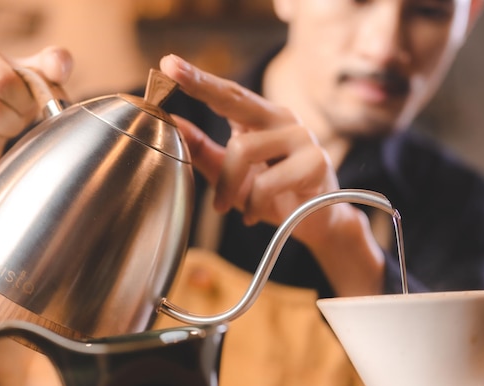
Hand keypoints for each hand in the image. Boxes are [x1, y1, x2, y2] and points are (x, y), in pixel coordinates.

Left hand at [160, 54, 337, 244]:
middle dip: (202, 84)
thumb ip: (202, 148)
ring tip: (221, 206)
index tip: (168, 64)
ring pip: (243, 148)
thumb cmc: (272, 195)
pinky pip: (266, 182)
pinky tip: (251, 214)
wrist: (316, 223)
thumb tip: (170, 121)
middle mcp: (283, 120)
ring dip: (226, 184)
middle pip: (237, 98)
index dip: (198, 79)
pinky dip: (252, 203)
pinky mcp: (315, 163)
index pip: (228, 94)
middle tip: (170, 69)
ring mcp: (302, 138)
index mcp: (263, 119)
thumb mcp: (229, 173)